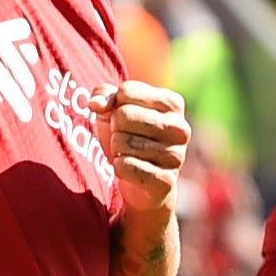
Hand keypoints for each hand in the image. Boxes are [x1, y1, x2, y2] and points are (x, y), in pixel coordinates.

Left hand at [98, 80, 188, 222]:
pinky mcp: (166, 181)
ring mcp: (176, 156)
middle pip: (124, 115)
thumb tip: (95, 104)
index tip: (124, 117)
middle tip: (125, 138)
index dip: (115, 106)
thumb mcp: (114, 110)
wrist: (142, 184)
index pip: (127, 91)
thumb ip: (103, 96)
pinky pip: (125, 165)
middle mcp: (180, 128)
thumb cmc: (129, 137)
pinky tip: (128, 169)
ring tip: (128, 154)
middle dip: (114, 128)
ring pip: (122, 142)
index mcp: (173, 104)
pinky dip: (119, 167)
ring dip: (116, 149)